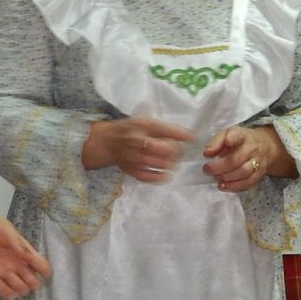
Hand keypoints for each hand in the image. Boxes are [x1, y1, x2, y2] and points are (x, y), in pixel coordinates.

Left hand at [0, 211, 50, 298]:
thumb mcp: (5, 229)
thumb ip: (16, 242)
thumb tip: (28, 256)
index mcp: (23, 251)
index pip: (41, 264)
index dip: (44, 270)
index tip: (43, 272)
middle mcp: (17, 263)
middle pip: (33, 280)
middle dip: (33, 283)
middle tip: (28, 279)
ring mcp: (4, 271)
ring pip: (20, 288)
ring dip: (21, 289)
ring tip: (16, 284)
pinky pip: (3, 291)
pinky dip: (8, 294)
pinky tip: (9, 293)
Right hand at [83, 116, 197, 183]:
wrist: (108, 141)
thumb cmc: (132, 130)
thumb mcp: (146, 121)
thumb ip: (165, 128)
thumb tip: (188, 135)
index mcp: (142, 125)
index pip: (163, 129)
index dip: (180, 134)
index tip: (192, 138)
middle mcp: (136, 140)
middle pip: (159, 148)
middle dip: (174, 151)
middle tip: (179, 153)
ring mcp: (131, 156)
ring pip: (154, 163)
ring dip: (168, 164)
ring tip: (173, 164)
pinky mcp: (129, 168)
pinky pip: (145, 176)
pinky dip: (157, 177)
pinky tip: (166, 176)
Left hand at [202, 124, 292, 191]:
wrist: (264, 146)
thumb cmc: (239, 141)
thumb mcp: (226, 134)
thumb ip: (216, 142)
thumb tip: (207, 153)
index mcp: (242, 136)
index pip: (238, 136)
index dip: (231, 139)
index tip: (226, 142)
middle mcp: (252, 149)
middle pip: (236, 160)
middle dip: (219, 167)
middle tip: (207, 169)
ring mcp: (257, 162)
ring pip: (243, 172)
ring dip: (226, 177)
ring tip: (215, 177)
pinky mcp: (259, 174)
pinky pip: (248, 183)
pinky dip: (233, 186)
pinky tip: (223, 185)